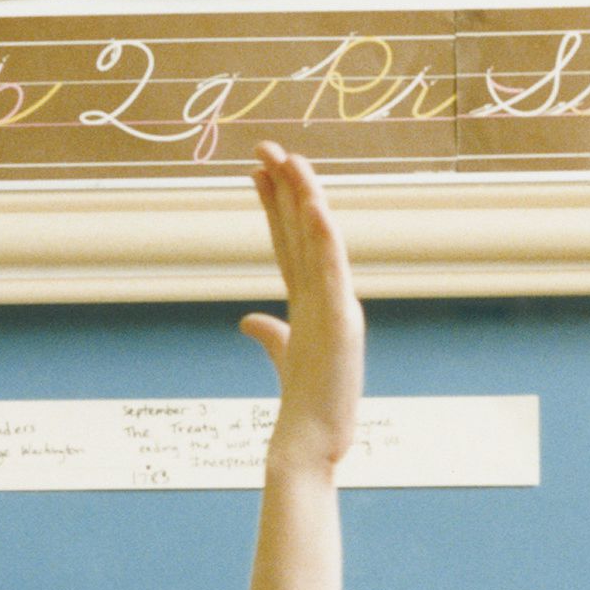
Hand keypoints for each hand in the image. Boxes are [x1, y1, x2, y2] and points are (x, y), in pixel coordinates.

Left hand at [238, 142, 363, 467]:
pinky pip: (332, 271)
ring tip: (290, 159)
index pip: (286, 240)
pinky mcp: (341, 322)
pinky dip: (324, 238)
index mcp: (311, 299)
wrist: (310, 443)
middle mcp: (326, 293)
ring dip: (305, 198)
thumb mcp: (284, 356)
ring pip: (319, 240)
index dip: (274, 203)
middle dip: (285, 186)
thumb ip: (270, 333)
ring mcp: (336, 304)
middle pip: (301, 229)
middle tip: (266, 146)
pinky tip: (313, 206)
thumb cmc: (306, 404)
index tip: (256, 171)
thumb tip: (249, 319)